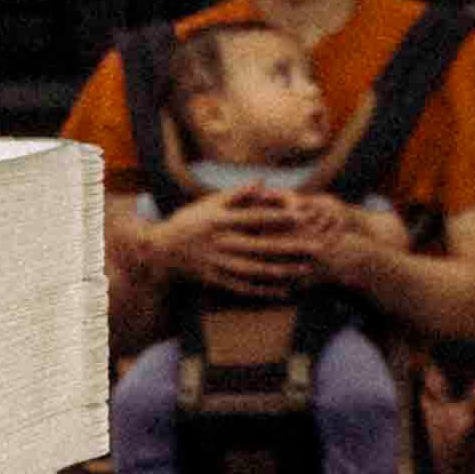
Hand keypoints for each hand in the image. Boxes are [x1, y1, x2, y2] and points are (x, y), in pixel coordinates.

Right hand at [144, 183, 313, 294]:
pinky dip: (262, 290)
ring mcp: (216, 264)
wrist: (159, 251)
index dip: (277, 217)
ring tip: (303, 270)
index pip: (253, 218)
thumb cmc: (188, 222)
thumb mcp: (208, 204)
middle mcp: (219, 243)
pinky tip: (282, 291)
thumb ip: (237, 194)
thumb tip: (264, 183)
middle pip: (260, 246)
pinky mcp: (214, 280)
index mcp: (219, 221)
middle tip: (315, 248)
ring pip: (254, 269)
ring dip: (280, 271)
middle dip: (290, 248)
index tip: (301, 216)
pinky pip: (241, 287)